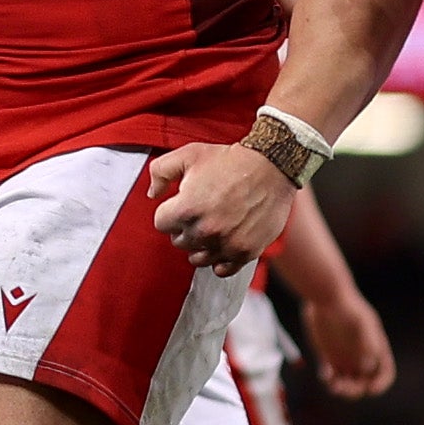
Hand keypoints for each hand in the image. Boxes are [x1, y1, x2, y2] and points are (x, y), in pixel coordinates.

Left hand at [148, 142, 298, 276]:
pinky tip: (222, 245)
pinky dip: (220, 261)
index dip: (169, 213)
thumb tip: (152, 193)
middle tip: (199, 214)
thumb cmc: (230, 160)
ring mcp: (226, 243)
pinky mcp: (246, 251)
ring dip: (200, 246)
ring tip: (210, 229)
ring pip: (198, 258)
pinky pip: (223, 270)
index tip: (180, 206)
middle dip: (184, 228)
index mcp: (186, 208)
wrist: (271, 166)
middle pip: (179, 241)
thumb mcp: (189, 155)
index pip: (161, 224)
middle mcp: (205, 230)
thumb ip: (160, 171)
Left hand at [298, 287, 396, 398]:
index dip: (381, 383)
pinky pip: (330, 375)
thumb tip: (368, 366)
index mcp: (376, 348)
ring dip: (342, 388)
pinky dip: (328, 378)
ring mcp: (345, 357)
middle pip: (364, 382)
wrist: (325, 296)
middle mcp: (362, 356)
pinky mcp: (328, 355)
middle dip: (356, 389)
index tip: (371, 389)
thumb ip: (368, 342)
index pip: (385, 372)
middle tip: (342, 387)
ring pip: (347, 382)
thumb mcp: (361, 322)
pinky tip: (324, 373)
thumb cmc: (347, 306)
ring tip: (333, 384)